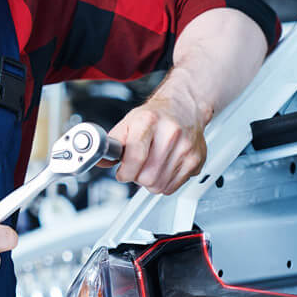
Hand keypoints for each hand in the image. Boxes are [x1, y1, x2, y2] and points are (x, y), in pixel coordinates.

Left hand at [108, 79, 207, 194]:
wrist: (184, 108)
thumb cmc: (155, 116)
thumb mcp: (129, 122)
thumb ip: (112, 143)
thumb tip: (100, 161)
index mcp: (150, 121)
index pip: (135, 157)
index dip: (125, 172)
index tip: (122, 173)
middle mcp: (171, 133)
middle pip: (147, 177)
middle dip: (137, 178)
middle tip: (138, 168)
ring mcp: (186, 148)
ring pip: (159, 186)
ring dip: (150, 182)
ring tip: (151, 166)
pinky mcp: (196, 160)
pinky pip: (172, 187)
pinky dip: (164, 183)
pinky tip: (164, 168)